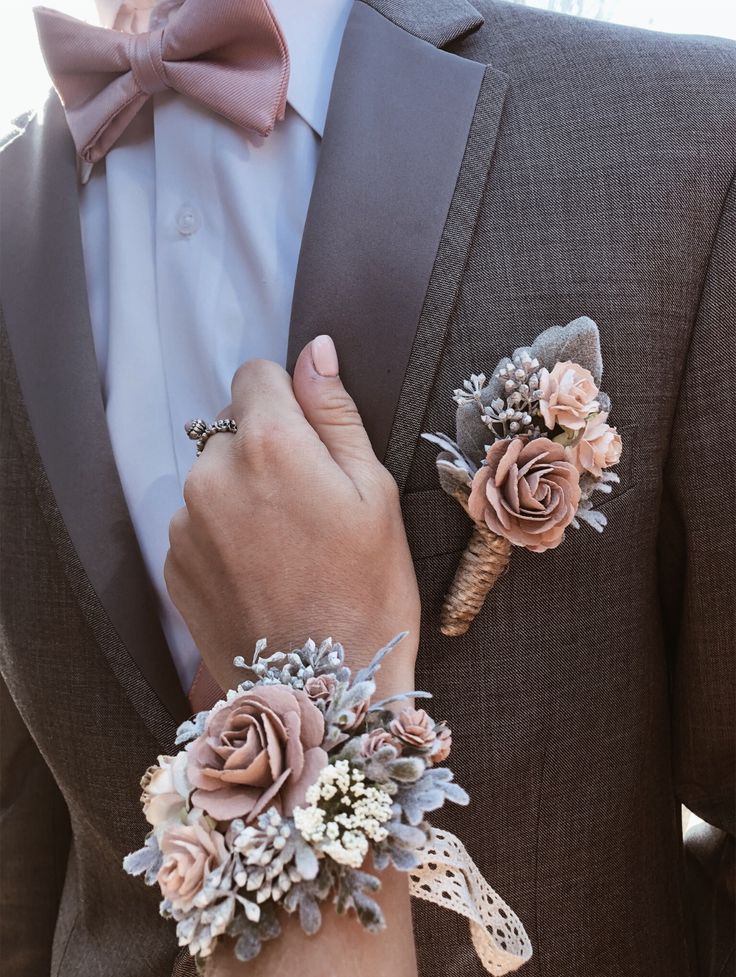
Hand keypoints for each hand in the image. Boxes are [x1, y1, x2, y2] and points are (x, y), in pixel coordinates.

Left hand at [165, 336, 419, 694]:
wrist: (323, 690)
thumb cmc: (367, 589)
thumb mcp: (374, 491)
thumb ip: (334, 412)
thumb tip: (314, 350)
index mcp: (267, 444)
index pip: (256, 376)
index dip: (287, 400)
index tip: (311, 441)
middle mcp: (211, 475)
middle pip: (232, 429)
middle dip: (266, 449)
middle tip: (309, 506)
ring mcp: (184, 523)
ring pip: (214, 478)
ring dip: (241, 494)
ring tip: (286, 548)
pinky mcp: (172, 564)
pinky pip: (197, 523)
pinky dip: (223, 534)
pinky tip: (260, 573)